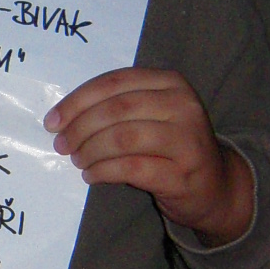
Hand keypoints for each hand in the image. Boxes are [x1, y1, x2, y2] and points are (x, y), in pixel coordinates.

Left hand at [44, 67, 254, 246]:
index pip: (114, 82)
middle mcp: (183, 106)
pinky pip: (131, 168)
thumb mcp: (151, 115)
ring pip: (122, 138)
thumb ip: (117, 107)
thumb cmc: (172, 146)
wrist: (216, 186)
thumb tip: (64, 118)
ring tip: (78, 160)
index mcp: (171, 83)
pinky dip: (104, 171)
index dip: (77, 101)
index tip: (53, 121)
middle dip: (80, 127)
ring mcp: (187, 140)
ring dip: (90, 150)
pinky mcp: (183, 173)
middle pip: (117, 109)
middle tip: (62, 145)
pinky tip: (92, 175)